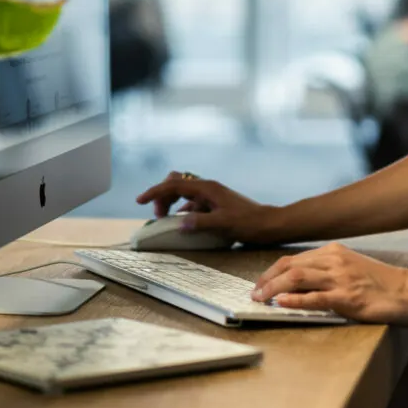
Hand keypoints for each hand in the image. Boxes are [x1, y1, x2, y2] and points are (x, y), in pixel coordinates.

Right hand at [135, 173, 280, 244]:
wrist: (269, 224)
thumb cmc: (248, 223)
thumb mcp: (223, 224)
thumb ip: (201, 222)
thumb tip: (180, 221)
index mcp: (208, 188)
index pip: (175, 184)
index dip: (155, 192)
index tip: (139, 200)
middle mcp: (208, 188)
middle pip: (177, 184)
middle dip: (163, 195)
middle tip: (158, 215)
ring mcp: (212, 195)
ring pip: (184, 193)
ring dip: (172, 203)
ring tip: (166, 220)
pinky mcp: (216, 204)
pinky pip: (193, 204)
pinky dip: (183, 211)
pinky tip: (183, 223)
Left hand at [251, 242, 407, 325]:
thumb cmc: (381, 283)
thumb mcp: (351, 268)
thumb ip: (327, 271)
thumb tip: (298, 284)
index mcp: (334, 251)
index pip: (294, 258)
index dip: (272, 271)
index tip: (259, 283)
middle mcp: (334, 260)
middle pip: (290, 265)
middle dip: (266, 279)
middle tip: (253, 294)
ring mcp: (340, 278)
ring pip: (297, 278)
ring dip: (273, 289)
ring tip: (260, 300)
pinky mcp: (347, 297)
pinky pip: (315, 298)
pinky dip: (294, 300)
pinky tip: (281, 304)